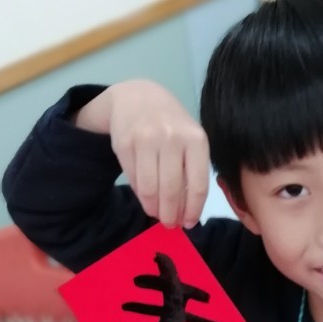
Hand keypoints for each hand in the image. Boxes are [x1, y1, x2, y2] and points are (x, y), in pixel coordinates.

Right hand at [76, 80, 208, 227]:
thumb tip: (188, 212)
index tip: (189, 223)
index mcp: (196, 139)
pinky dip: (140, 194)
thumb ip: (193, 170)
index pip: (198, 185)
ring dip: (153, 207)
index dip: (193, 210)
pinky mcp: (124, 144)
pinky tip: (146, 197)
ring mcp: (146, 140)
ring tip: (156, 213)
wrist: (139, 97)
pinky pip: (134, 179)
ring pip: (149, 188)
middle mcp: (172, 138)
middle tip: (169, 224)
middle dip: (170, 214)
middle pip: (171, 190)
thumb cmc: (172, 124)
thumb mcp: (191, 139)